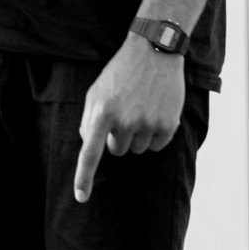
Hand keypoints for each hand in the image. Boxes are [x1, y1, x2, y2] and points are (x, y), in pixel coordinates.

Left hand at [73, 32, 185, 202]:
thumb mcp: (96, 91)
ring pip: (137, 149)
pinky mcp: (167, 125)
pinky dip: (154, 134)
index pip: (90, 152)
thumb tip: (89, 145)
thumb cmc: (120, 73)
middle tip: (124, 111)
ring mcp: (147, 123)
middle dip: (117, 136)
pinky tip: (155, 111)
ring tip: (140, 107)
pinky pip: (156, 146)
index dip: (84, 177)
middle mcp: (124, 121)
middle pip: (117, 150)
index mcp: (102, 111)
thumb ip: (89, 119)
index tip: (80, 198)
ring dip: (137, 134)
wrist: (153, 52)